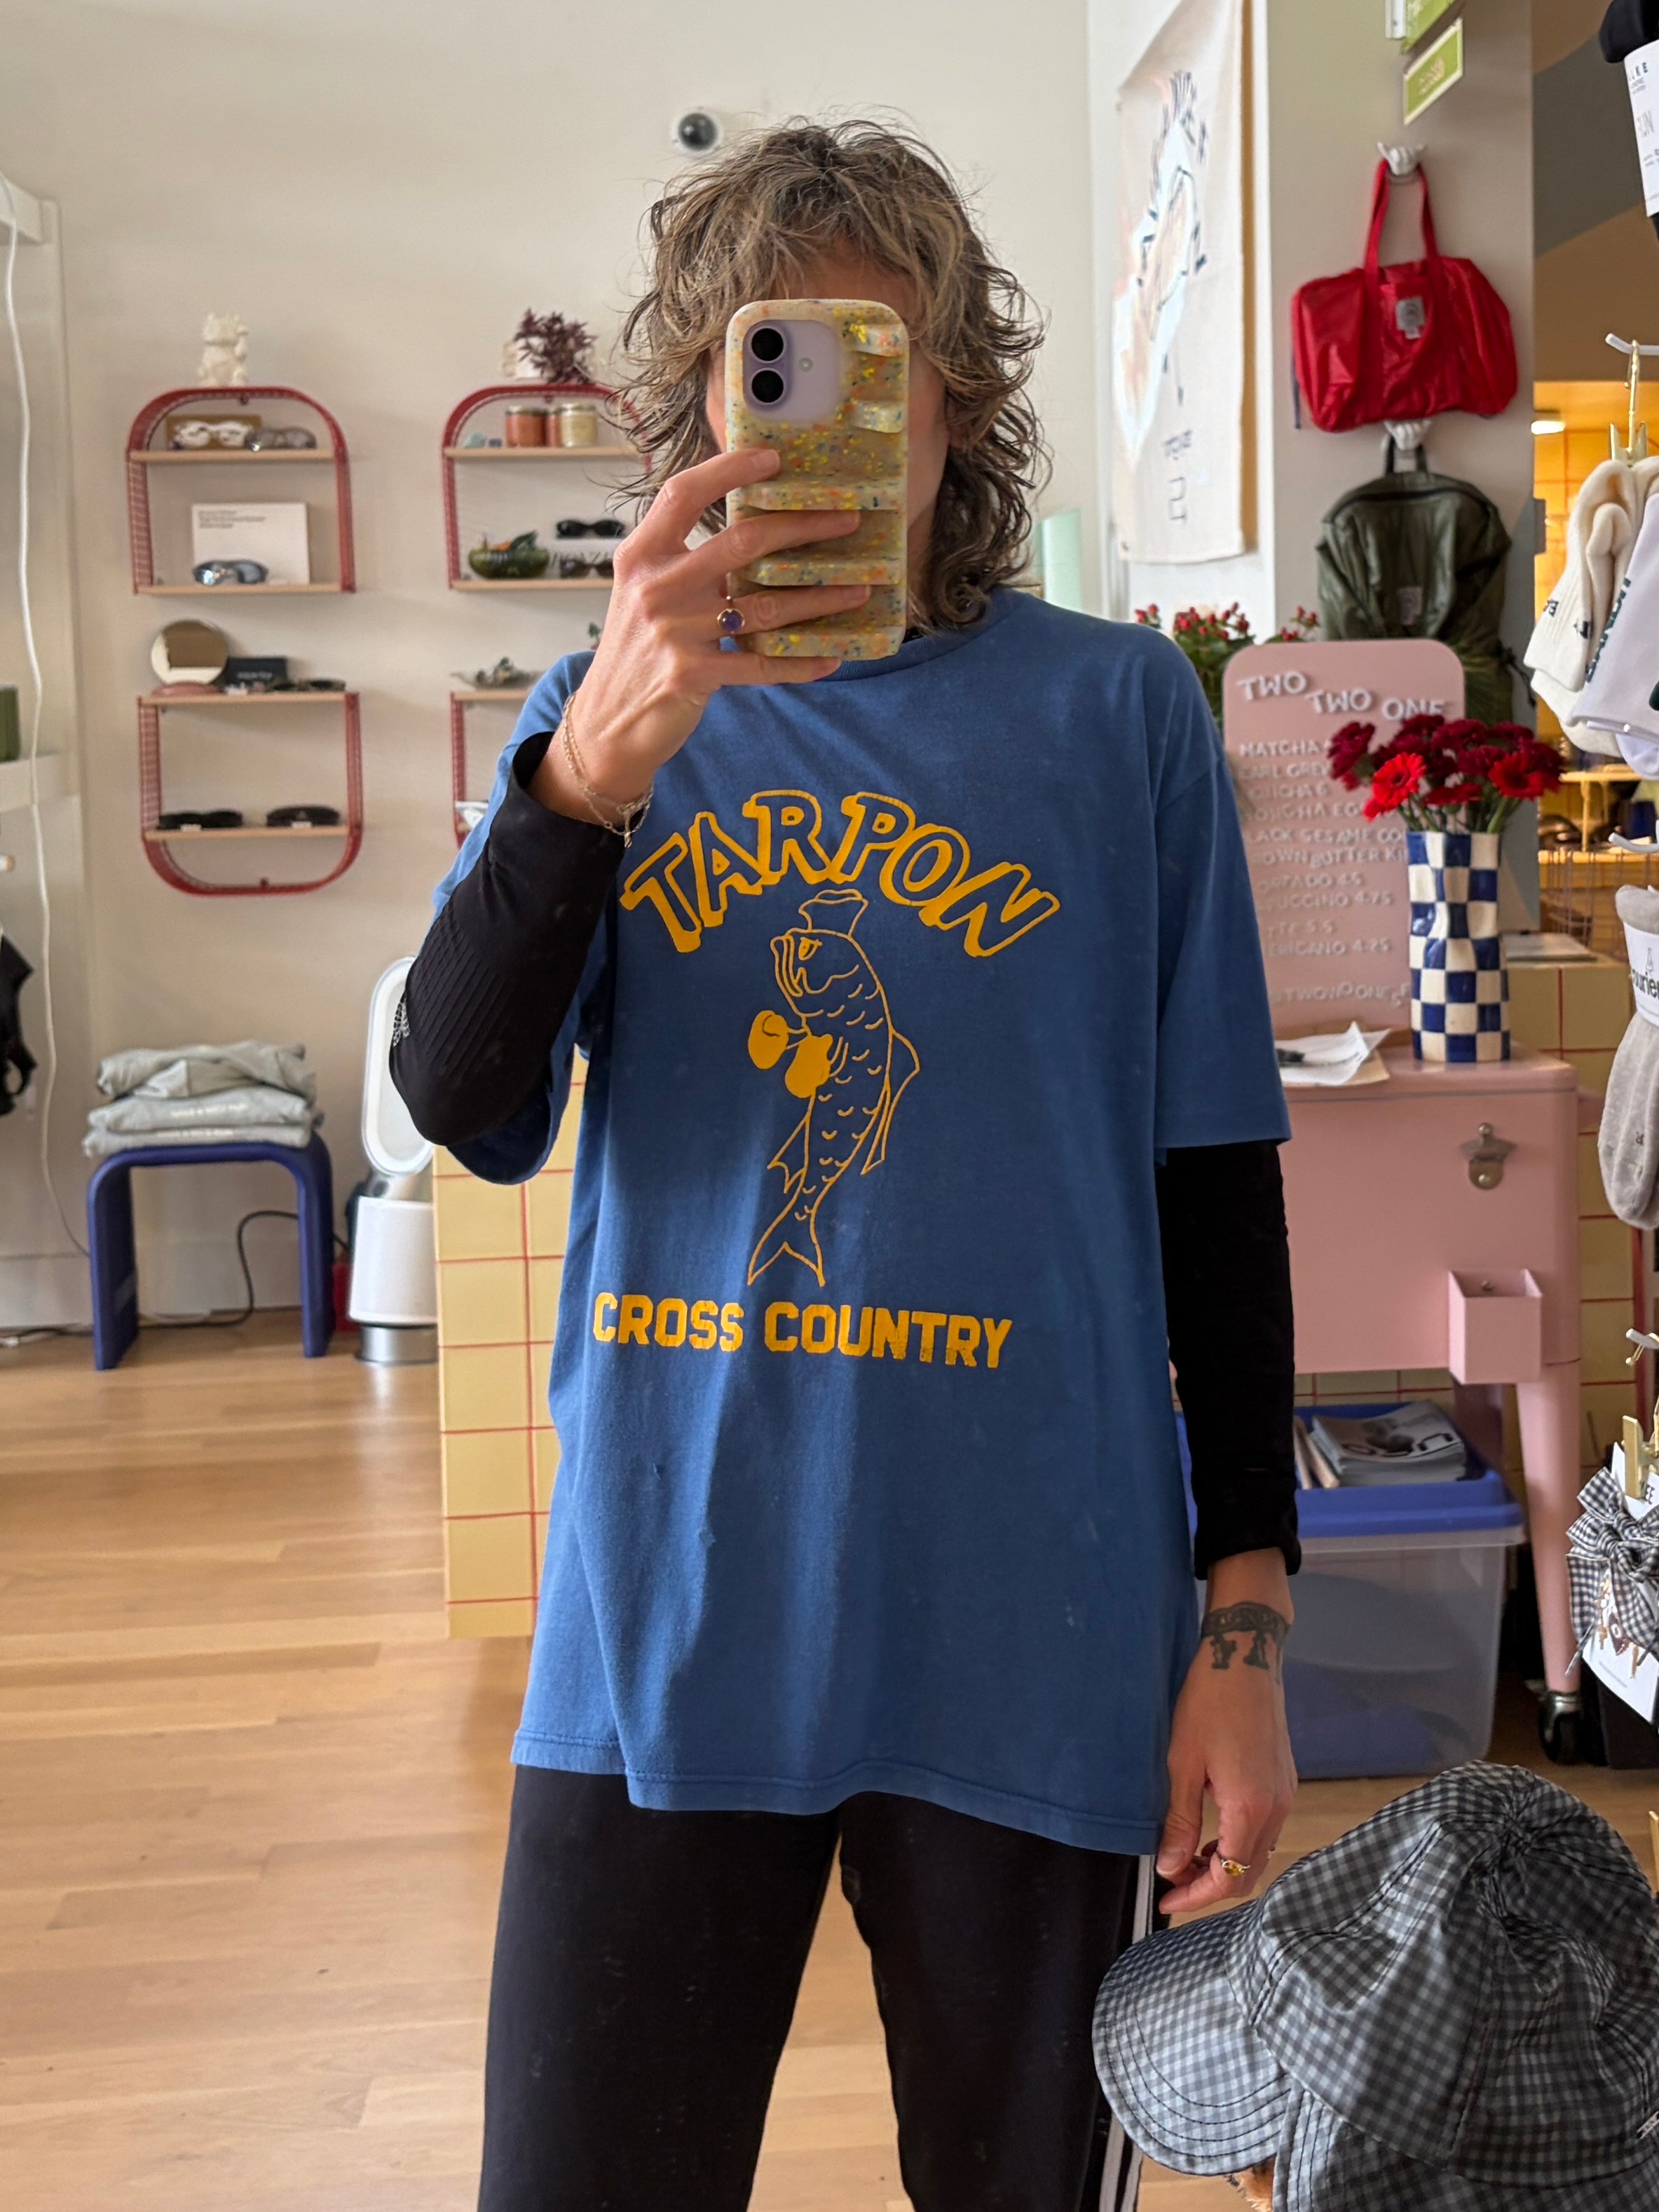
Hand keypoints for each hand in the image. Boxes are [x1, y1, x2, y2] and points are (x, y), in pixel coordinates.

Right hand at [529, 446, 871, 822]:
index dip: (728, 470)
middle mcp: (656, 587)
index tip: (773, 458)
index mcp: (641, 556)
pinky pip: (761, 665)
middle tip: (846, 521)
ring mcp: (674, 631)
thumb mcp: (646, 595)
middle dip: (802, 528)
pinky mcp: (692, 675)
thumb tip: (752, 536)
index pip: (684, 494)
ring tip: (858, 590)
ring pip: (764, 606)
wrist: (606, 723)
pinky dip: (800, 663)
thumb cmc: (636, 652)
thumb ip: (687, 564)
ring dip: (819, 598)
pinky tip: (831, 657)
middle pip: (742, 542)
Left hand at [1156, 1552, 1296, 1916]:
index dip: (1196, 1896)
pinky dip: (1239, 1843)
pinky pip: (1264, 1830)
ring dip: (1226, 1866)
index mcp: (1251, 1809)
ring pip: (1259, 1853)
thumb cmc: (1208, 1703)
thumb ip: (1179, 1821)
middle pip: (1249, 1873)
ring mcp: (1285, 1794)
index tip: (1166, 1901)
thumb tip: (1170, 1868)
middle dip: (1211, 1887)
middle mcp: (1277, 1808)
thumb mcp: (1181, 1763)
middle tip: (1172, 1885)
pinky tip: (1211, 1834)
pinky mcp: (1283, 1781)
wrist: (1244, 1656)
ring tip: (1185, 1861)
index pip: (1229, 1877)